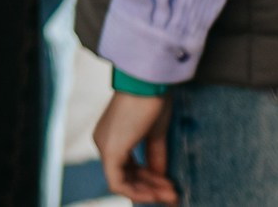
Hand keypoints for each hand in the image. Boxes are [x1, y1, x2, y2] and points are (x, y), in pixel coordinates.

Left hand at [95, 90, 178, 204]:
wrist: (149, 82)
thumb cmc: (152, 100)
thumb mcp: (155, 133)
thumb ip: (155, 156)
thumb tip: (161, 178)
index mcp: (112, 135)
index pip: (128, 167)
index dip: (150, 180)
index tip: (171, 185)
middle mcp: (103, 142)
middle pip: (126, 176)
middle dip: (152, 188)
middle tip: (175, 195)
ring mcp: (104, 146)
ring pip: (122, 182)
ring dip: (148, 191)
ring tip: (173, 195)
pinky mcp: (110, 152)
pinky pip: (118, 183)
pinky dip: (138, 191)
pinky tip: (158, 193)